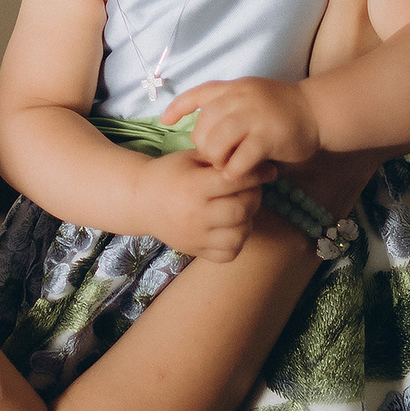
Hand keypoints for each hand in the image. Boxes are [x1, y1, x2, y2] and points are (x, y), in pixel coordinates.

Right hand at [126, 148, 261, 260]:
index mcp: (193, 186)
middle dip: (254, 197)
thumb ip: (219, 158)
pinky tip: (231, 227)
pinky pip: (229, 253)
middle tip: (252, 189)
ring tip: (241, 209)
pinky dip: (236, 241)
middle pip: (241, 209)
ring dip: (247, 220)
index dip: (257, 174)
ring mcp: (195, 236)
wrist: (140, 200)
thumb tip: (251, 157)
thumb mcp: (190, 157)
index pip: (234, 181)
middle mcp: (194, 213)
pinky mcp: (196, 250)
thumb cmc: (169, 173)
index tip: (269, 170)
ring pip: (239, 234)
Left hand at [163, 76, 319, 186]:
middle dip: (203, 147)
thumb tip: (201, 130)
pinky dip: (234, 171)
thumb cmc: (282, 109)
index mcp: (233, 88)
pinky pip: (239, 160)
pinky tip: (239, 175)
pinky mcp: (268, 137)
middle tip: (215, 158)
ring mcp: (254, 116)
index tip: (165, 121)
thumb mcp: (251, 95)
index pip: (197, 94)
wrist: (318, 111)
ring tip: (226, 167)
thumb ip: (228, 106)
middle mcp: (240, 98)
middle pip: (203, 127)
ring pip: (216, 143)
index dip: (177, 108)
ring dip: (217, 160)